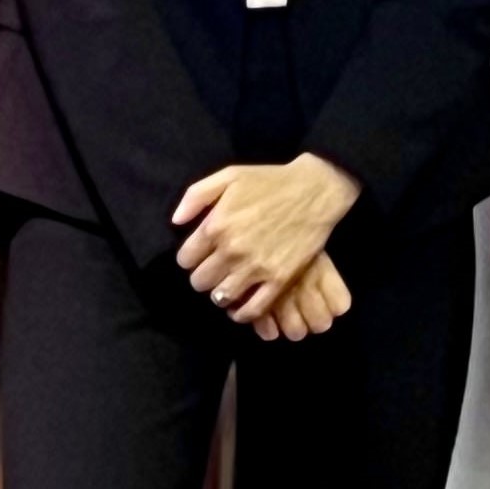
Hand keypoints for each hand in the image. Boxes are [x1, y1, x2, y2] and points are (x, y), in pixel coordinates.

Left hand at [173, 155, 360, 325]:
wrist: (314, 192)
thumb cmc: (269, 182)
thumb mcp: (229, 176)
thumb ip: (196, 196)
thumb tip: (175, 221)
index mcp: (216, 225)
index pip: (185, 260)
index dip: (190, 258)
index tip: (199, 255)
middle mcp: (232, 251)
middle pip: (200, 282)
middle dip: (203, 276)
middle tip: (214, 269)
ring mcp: (256, 268)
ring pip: (221, 297)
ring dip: (220, 293)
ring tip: (227, 284)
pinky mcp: (279, 280)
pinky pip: (252, 309)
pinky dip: (242, 313)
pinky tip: (240, 306)